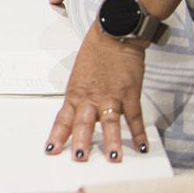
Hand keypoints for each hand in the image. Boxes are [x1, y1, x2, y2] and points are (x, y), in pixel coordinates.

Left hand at [46, 28, 148, 162]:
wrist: (114, 34)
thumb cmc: (96, 53)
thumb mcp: (80, 76)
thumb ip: (81, 97)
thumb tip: (81, 114)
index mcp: (75, 93)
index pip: (63, 118)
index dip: (57, 135)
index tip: (51, 150)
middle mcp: (91, 97)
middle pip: (83, 122)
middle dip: (81, 142)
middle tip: (80, 158)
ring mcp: (111, 96)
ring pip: (110, 122)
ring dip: (112, 141)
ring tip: (113, 158)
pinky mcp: (130, 93)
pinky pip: (135, 117)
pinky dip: (139, 133)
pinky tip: (142, 147)